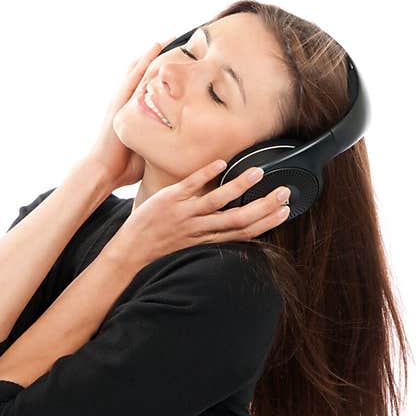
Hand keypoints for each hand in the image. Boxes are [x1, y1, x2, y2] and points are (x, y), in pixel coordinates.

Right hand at [84, 37, 175, 188]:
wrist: (103, 170)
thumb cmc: (125, 165)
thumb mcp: (150, 148)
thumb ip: (162, 140)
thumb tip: (184, 143)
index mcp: (133, 111)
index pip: (148, 86)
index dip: (160, 72)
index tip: (178, 60)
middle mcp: (126, 102)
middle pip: (142, 72)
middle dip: (158, 57)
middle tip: (176, 40)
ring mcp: (122, 100)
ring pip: (139, 69)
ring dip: (153, 53)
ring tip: (169, 38)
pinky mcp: (121, 101)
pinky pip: (134, 76)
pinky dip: (145, 60)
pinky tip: (155, 48)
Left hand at [106, 159, 291, 267]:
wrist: (130, 252)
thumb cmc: (160, 248)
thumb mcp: (191, 246)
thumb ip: (212, 234)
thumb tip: (232, 225)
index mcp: (207, 240)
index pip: (244, 232)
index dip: (267, 222)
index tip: (285, 210)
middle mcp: (199, 228)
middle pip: (238, 218)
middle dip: (264, 205)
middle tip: (283, 191)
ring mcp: (184, 213)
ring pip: (218, 200)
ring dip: (240, 186)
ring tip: (258, 172)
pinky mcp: (169, 200)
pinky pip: (191, 185)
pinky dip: (206, 174)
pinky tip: (221, 163)